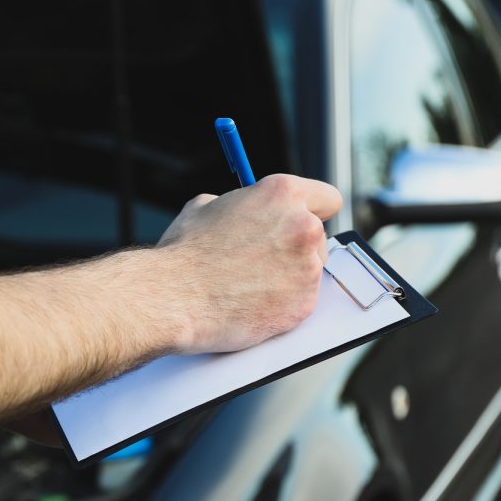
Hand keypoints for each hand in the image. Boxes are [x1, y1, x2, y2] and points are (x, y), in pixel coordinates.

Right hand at [157, 174, 341, 353]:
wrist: (173, 297)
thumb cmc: (183, 254)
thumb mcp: (204, 207)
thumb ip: (238, 206)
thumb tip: (244, 213)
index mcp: (283, 194)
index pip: (327, 198)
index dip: (311, 212)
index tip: (299, 225)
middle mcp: (303, 227)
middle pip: (319, 238)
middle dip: (295, 249)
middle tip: (263, 262)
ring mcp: (307, 269)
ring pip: (309, 273)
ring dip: (288, 278)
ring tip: (249, 286)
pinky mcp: (303, 306)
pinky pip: (300, 304)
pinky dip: (281, 306)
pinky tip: (251, 304)